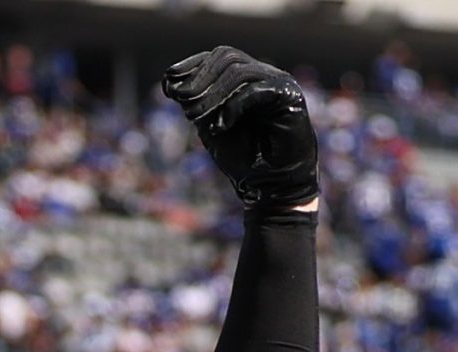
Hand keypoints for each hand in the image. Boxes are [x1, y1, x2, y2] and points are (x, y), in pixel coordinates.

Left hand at [162, 47, 318, 210]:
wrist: (271, 188)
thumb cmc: (243, 159)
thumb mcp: (210, 125)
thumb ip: (196, 102)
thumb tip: (171, 81)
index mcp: (247, 77)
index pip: (217, 58)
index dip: (191, 65)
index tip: (168, 82)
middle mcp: (265, 74)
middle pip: (227, 57)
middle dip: (199, 77)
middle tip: (180, 98)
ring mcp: (279, 82)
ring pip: (239, 71)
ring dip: (211, 93)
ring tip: (193, 115)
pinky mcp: (289, 96)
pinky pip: (255, 91)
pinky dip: (233, 106)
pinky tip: (220, 125)